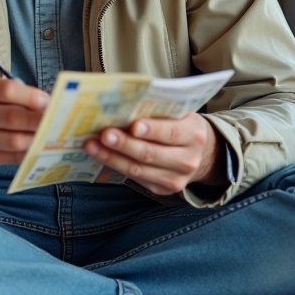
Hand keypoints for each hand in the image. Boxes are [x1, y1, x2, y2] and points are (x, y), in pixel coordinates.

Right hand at [0, 78, 48, 168]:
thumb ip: (14, 95)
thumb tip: (47, 105)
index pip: (7, 90)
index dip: (31, 96)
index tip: (47, 101)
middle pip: (13, 117)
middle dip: (39, 119)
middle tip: (56, 119)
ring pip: (15, 140)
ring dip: (37, 137)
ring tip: (50, 133)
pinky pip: (12, 157)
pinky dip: (29, 151)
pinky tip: (38, 145)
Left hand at [82, 113, 223, 195]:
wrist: (202, 154)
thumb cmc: (182, 125)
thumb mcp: (180, 114)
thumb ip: (159, 110)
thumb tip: (122, 105)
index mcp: (194, 135)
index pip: (171, 132)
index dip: (152, 130)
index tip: (133, 125)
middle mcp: (187, 160)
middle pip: (151, 153)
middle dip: (124, 144)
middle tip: (103, 134)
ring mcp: (175, 179)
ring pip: (138, 169)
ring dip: (112, 157)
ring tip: (92, 146)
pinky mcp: (162, 189)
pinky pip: (135, 178)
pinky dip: (116, 165)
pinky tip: (100, 156)